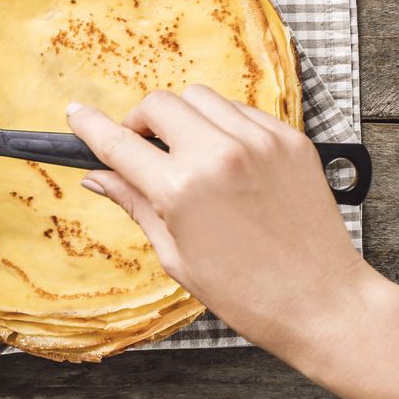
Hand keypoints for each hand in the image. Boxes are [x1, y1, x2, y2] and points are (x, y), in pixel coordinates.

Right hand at [66, 85, 368, 356]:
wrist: (322, 301)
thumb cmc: (246, 292)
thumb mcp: (175, 255)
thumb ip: (135, 204)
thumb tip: (98, 178)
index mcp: (181, 189)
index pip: (118, 142)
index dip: (89, 125)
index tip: (75, 114)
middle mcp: (219, 154)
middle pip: (158, 104)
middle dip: (140, 122)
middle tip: (141, 150)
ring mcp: (259, 142)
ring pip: (200, 97)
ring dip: (181, 118)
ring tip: (187, 154)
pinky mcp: (290, 140)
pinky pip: (241, 110)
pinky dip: (222, 124)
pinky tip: (225, 159)